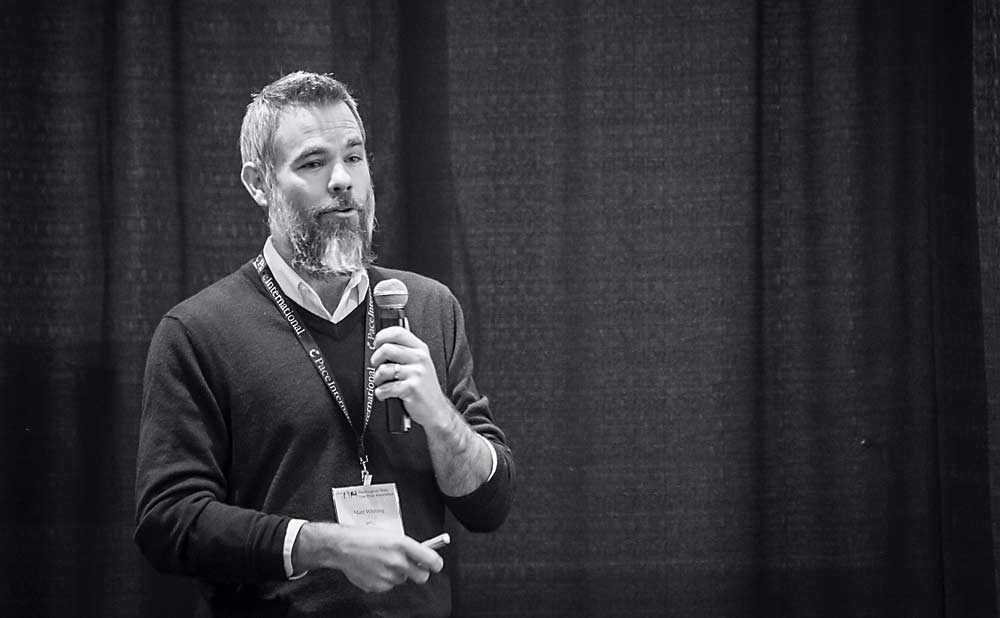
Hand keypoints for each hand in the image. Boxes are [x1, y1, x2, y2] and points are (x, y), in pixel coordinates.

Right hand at [293, 523, 443, 592]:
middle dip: (420, 572)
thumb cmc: (363, 536)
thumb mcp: (390, 533)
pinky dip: (384, 579)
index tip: (436, 565)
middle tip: (413, 567)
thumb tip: (420, 553)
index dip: (436, 564)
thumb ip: (407, 545)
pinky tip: (375, 568)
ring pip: (402, 579)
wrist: (341, 546)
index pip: (431, 559)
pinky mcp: (378, 586)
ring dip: (397, 573)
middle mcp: (397, 561)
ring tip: (383, 562)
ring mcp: (387, 575)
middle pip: (422, 576)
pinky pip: (388, 585)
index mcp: (402, 544)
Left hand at [371, 326, 452, 429]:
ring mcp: (416, 373)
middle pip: (386, 348)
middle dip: (375, 359)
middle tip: (377, 366)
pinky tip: (387, 394)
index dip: (382, 336)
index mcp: (421, 349)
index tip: (376, 344)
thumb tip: (381, 344)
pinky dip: (381, 393)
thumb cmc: (424, 387)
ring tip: (383, 383)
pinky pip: (385, 388)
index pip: (398, 332)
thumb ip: (405, 351)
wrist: (436, 410)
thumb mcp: (420, 364)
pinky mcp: (411, 388)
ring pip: (383, 369)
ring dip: (377, 379)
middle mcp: (420, 358)